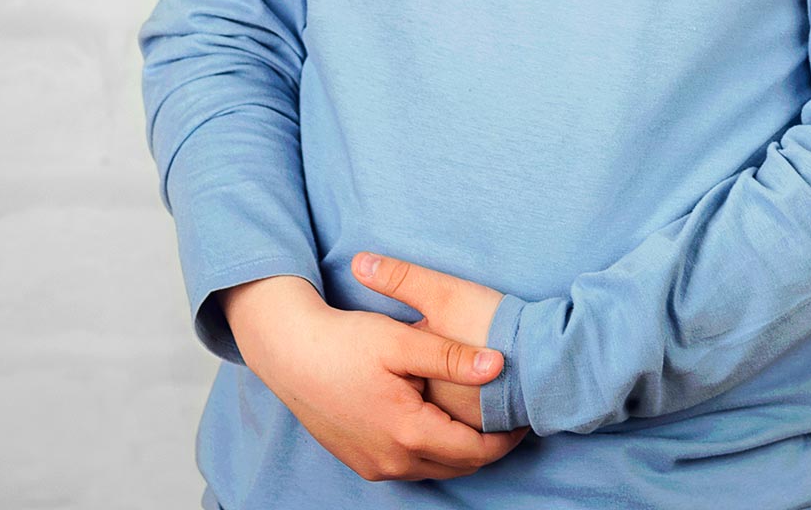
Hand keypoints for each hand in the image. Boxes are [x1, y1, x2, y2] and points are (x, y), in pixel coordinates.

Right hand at [219, 275, 517, 480]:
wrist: (287, 352)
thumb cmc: (343, 342)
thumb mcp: (400, 342)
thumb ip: (451, 356)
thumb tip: (499, 366)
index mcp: (408, 433)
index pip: (478, 451)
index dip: (507, 437)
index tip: (523, 415)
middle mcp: (392, 460)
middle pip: (460, 465)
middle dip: (487, 445)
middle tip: (505, 417)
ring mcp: (373, 466)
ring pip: (435, 468)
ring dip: (457, 449)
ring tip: (474, 418)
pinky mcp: (360, 462)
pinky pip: (409, 466)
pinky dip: (429, 450)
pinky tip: (433, 421)